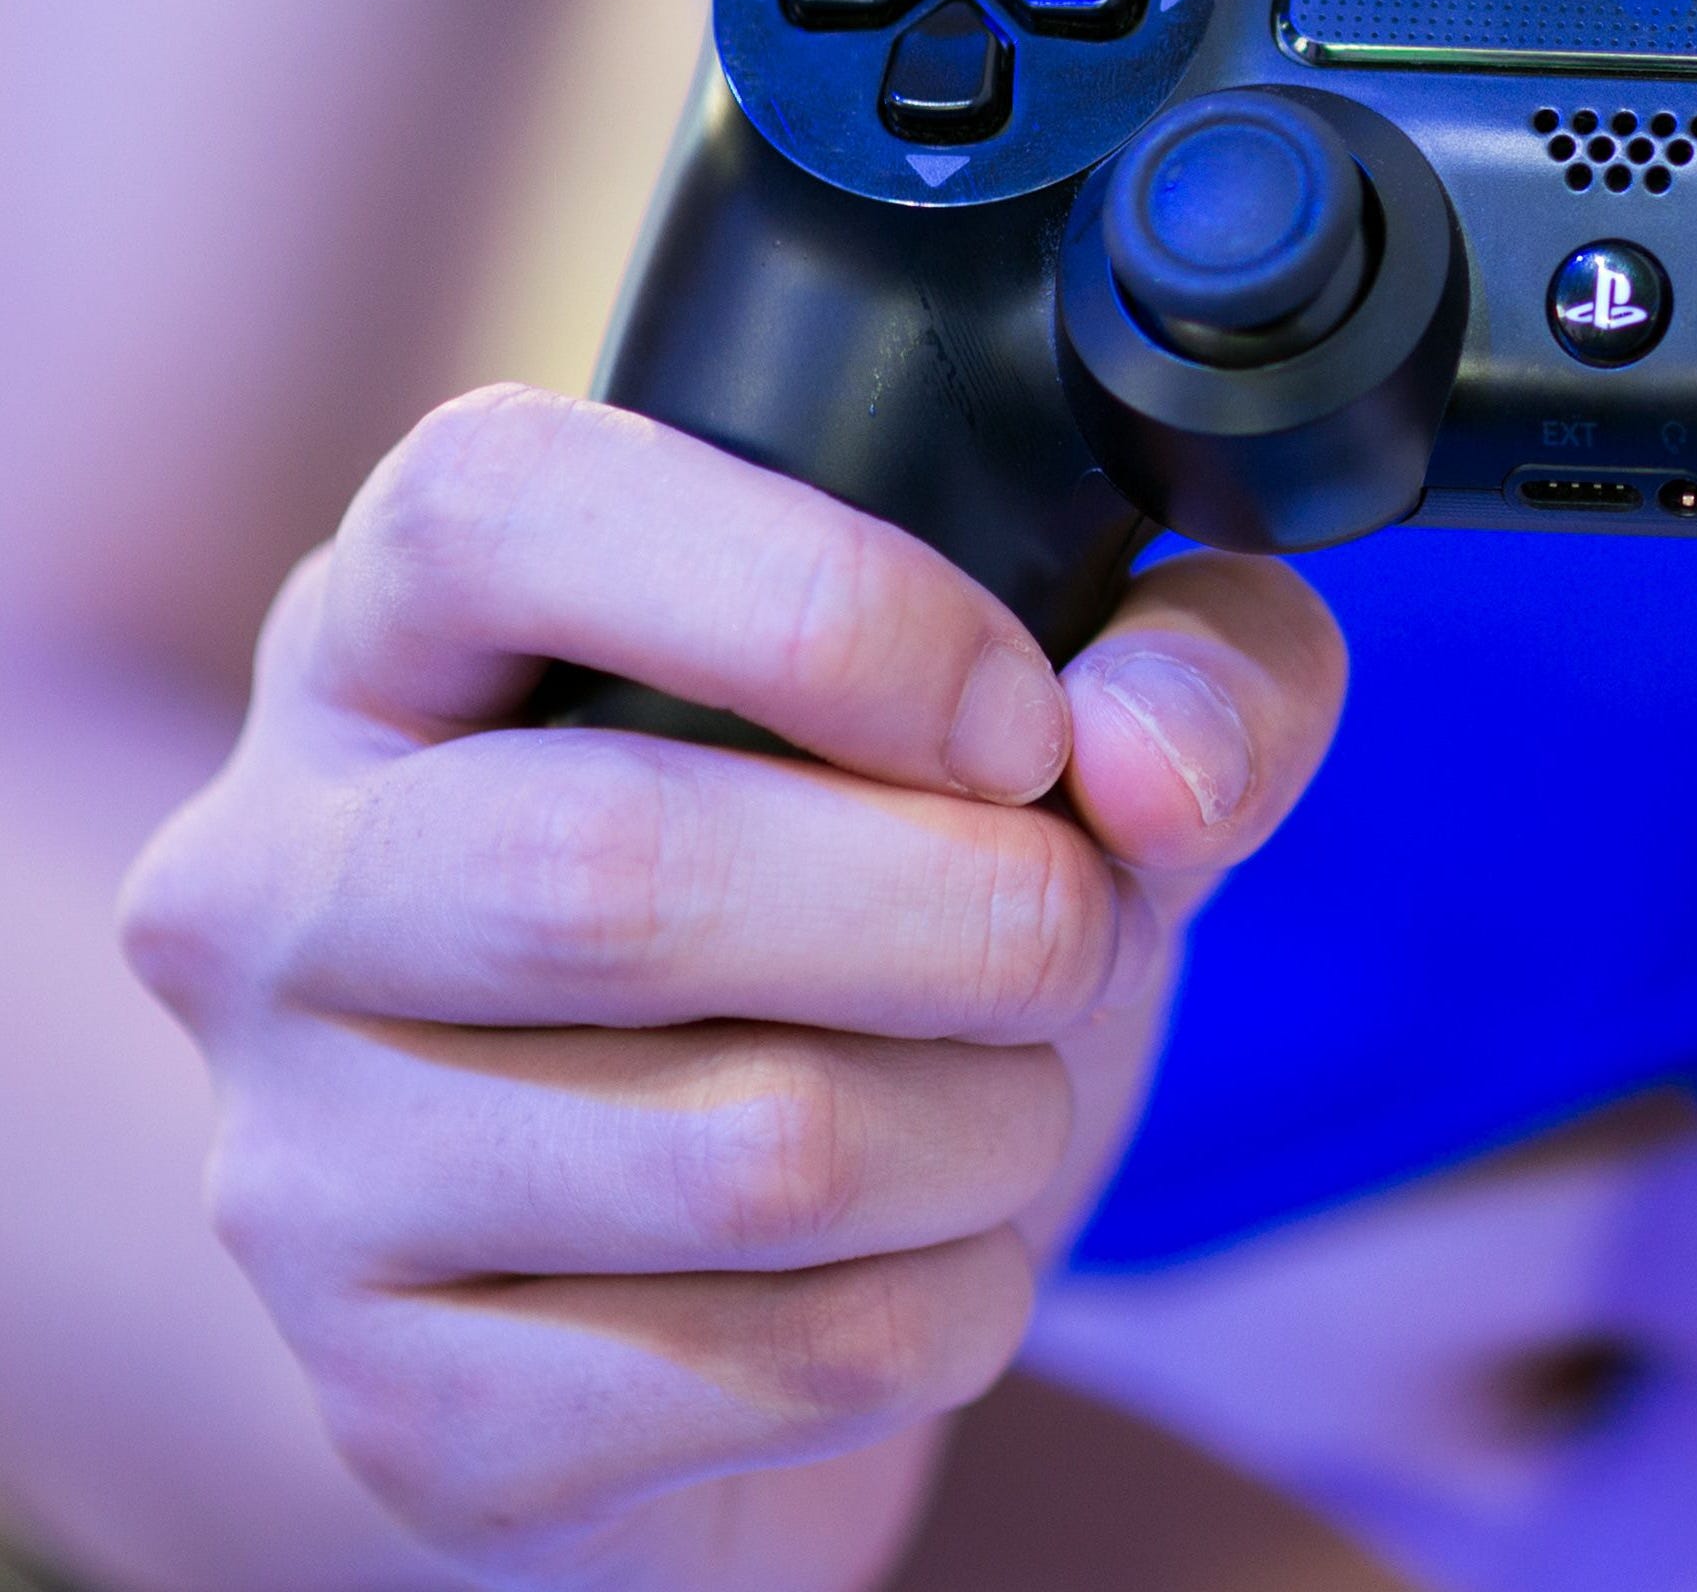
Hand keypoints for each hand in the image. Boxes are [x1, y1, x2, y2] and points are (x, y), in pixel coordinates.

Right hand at [119, 384, 1341, 1590]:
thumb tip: (1160, 756)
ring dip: (993, 1130)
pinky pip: (782, 1363)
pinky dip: (948, 1315)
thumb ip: (1190, 669)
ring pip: (752, 1151)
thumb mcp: (1051, 759)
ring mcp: (303, 1168)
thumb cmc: (881, 954)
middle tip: (1081, 935)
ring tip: (1000, 1104)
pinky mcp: (408, 1415)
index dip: (817, 601)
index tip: (1018, 717)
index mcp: (392, 640)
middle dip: (977, 913)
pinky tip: (910, 1270)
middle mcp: (275, 885)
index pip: (497, 511)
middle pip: (615, 872)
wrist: (769, 1308)